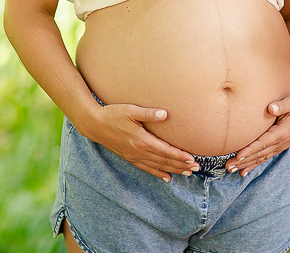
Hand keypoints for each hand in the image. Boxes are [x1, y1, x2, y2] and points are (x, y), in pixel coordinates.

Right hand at [77, 103, 197, 181]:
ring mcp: (134, 156)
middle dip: (181, 165)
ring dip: (173, 170)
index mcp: (142, 141)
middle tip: (196, 169)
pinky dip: (157, 173)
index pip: (166, 151)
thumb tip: (165, 114)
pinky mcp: (129, 157)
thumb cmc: (113, 114)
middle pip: (164, 161)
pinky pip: (146, 168)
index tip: (192, 159)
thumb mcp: (131, 110)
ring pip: (157, 167)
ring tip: (187, 174)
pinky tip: (166, 178)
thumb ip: (149, 113)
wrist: (94, 124)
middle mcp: (139, 152)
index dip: (180, 156)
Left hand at [227, 93, 289, 176]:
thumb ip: (281, 105)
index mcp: (282, 132)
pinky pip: (264, 158)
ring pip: (260, 158)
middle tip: (228, 166)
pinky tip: (244, 172)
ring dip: (246, 165)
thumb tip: (271, 107)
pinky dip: (254, 165)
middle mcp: (280, 143)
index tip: (238, 155)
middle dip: (243, 161)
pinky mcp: (278, 147)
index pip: (263, 143)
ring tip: (231, 170)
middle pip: (259, 154)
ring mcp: (280, 147)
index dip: (250, 150)